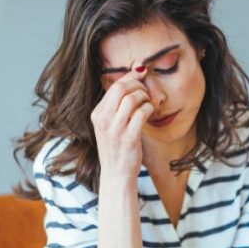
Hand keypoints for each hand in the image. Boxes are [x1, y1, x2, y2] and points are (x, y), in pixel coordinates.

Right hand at [91, 67, 154, 181]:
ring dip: (145, 97)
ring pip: (132, 98)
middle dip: (138, 84)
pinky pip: (142, 113)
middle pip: (122, 88)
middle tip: (146, 91)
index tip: (141, 72)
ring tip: (149, 103)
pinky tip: (151, 112)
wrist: (116, 174)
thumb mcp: (108, 126)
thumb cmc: (116, 149)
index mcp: (97, 114)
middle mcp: (103, 120)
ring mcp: (115, 129)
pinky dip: (149, 109)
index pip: (114, 86)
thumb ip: (115, 107)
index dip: (130, 76)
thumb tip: (130, 83)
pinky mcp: (129, 138)